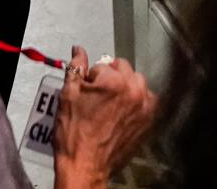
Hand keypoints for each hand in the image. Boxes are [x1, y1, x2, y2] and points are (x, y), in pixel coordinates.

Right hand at [53, 45, 154, 188]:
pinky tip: (122, 110)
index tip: (86, 89)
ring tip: (110, 102)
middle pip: (123, 69)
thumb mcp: (68, 96)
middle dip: (110, 77)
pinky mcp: (148, 120)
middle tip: (97, 94)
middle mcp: (133, 91)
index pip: (102, 65)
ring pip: (137, 82)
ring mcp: (144, 106)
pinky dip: (137, 100)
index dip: (90, 76)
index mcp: (113, 82)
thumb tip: (79, 51)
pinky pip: (147, 99)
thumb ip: (75, 68)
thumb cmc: (74, 136)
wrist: (84, 166)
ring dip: (125, 86)